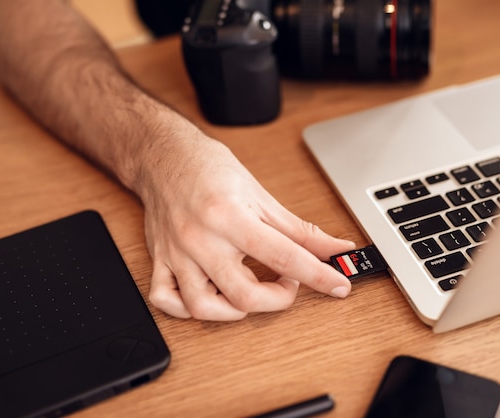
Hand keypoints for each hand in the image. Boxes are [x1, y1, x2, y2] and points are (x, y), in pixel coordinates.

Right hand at [138, 127, 354, 319]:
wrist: (164, 155)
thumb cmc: (210, 169)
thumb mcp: (261, 195)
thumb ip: (299, 230)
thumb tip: (334, 248)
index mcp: (230, 216)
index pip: (283, 256)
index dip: (318, 275)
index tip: (339, 285)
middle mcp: (201, 238)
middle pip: (243, 294)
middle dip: (278, 299)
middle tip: (289, 282)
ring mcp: (177, 253)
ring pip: (202, 307)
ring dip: (235, 311)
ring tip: (250, 294)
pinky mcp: (160, 260)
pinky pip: (165, 300)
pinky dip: (187, 310)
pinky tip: (211, 297)